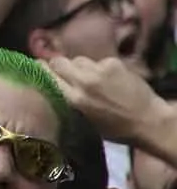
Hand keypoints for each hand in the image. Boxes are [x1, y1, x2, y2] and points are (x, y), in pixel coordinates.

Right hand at [48, 56, 168, 147]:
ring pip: (78, 59)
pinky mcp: (113, 63)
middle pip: (58, 61)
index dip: (40, 69)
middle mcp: (83, 81)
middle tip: (62, 72)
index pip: (47, 73)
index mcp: (73, 99)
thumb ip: (66, 100)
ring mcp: (99, 69)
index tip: (38, 69)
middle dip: (57, 65)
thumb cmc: (115, 128)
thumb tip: (52, 86)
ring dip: (79, 67)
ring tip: (89, 78)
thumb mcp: (83, 120)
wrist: (149, 120)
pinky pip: (97, 61)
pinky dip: (99, 68)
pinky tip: (108, 79)